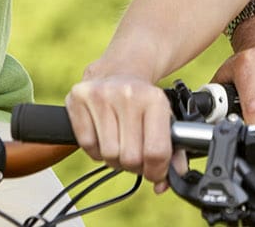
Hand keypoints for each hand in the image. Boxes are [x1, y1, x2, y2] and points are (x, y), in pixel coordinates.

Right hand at [65, 70, 177, 189]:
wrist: (120, 70)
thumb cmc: (144, 102)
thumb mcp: (166, 120)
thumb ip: (175, 154)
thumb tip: (165, 184)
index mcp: (155, 99)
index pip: (156, 152)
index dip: (156, 171)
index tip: (154, 172)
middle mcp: (128, 94)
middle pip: (130, 159)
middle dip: (134, 165)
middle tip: (135, 154)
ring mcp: (101, 94)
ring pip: (108, 155)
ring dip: (114, 158)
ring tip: (119, 142)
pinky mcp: (79, 97)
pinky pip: (87, 145)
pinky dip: (95, 149)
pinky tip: (103, 134)